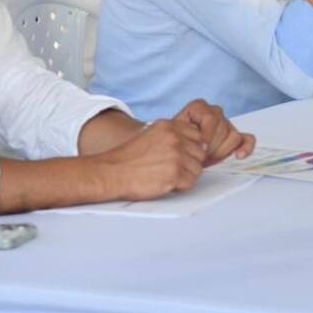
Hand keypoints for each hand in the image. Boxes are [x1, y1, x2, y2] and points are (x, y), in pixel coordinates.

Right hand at [90, 118, 208, 200]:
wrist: (111, 172)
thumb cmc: (129, 157)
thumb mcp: (152, 134)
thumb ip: (174, 135)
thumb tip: (201, 144)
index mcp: (169, 126)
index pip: (198, 136)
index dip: (190, 149)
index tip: (179, 157)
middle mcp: (174, 138)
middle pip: (200, 153)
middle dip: (189, 163)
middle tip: (171, 169)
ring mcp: (175, 156)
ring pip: (197, 169)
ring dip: (186, 176)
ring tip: (168, 176)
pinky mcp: (173, 174)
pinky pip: (190, 182)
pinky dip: (181, 187)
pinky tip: (167, 184)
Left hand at [173, 99, 255, 165]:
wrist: (175, 152)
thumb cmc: (173, 144)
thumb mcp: (171, 135)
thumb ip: (179, 134)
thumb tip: (190, 142)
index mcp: (198, 108)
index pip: (210, 117)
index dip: (207, 134)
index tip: (201, 147)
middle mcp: (214, 113)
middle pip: (223, 127)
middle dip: (213, 145)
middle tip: (202, 155)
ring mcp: (225, 124)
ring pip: (233, 136)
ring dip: (223, 150)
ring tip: (211, 157)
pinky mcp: (234, 137)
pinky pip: (247, 139)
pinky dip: (246, 147)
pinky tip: (239, 155)